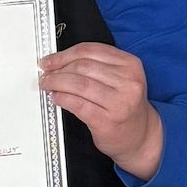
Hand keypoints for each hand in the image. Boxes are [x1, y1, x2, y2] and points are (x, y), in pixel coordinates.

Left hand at [39, 43, 163, 180]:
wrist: (139, 136)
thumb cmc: (124, 105)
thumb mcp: (121, 79)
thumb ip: (97, 66)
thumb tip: (58, 61)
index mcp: (131, 64)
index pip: (90, 50)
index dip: (64, 54)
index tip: (50, 60)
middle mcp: (128, 82)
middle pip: (83, 66)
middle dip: (58, 69)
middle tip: (46, 74)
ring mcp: (119, 102)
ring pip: (78, 84)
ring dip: (57, 83)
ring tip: (47, 85)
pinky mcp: (107, 121)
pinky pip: (77, 104)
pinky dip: (62, 98)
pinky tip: (56, 98)